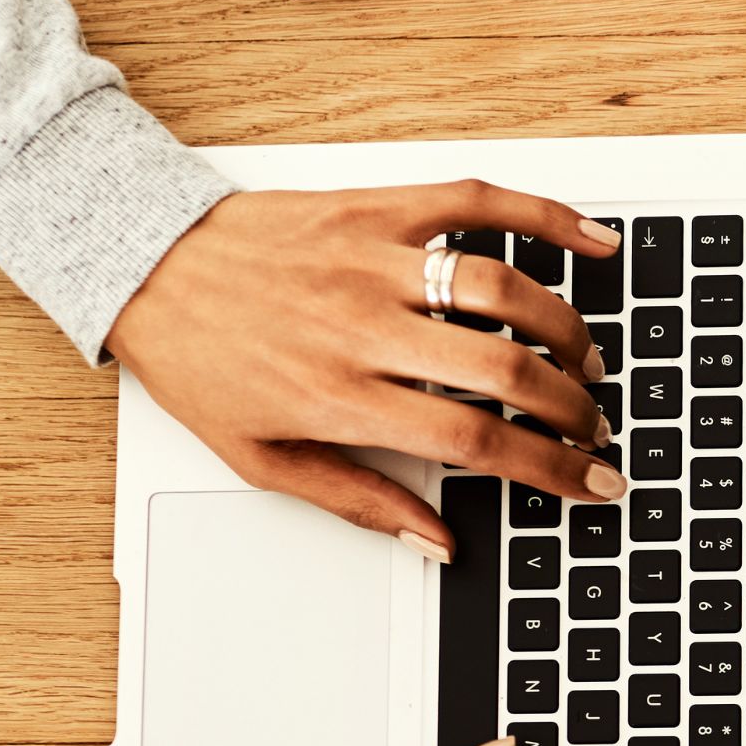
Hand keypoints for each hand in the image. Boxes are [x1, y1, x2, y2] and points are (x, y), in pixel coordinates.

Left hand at [104, 181, 629, 556]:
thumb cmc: (201, 363)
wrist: (147, 267)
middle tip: (597, 428)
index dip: (550, 467)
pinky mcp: (375, 208)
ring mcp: (374, 261)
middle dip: (572, 408)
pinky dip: (544, 215)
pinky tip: (591, 241)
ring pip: (504, 290)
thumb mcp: (262, 460)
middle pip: (505, 370)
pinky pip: (476, 204)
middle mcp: (365, 328)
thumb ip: (357, 501)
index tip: (594, 483)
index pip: (474, 441)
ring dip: (565, 329)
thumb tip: (437, 542)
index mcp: (341, 398)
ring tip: (586, 362)